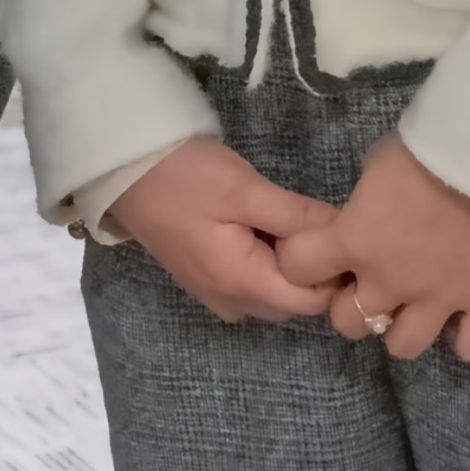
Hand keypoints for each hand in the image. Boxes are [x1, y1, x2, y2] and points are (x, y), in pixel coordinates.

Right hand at [105, 136, 342, 327]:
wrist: (122, 168)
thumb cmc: (184, 175)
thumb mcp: (245, 188)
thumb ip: (298, 216)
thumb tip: (347, 233)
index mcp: (241, 284)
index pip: (313, 301)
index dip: (333, 269)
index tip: (338, 231)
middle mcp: (230, 302)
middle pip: (295, 301)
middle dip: (311, 266)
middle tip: (308, 217)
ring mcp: (215, 294)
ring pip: (275, 292)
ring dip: (288, 263)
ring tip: (283, 218)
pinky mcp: (206, 279)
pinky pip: (253, 283)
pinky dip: (266, 261)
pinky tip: (259, 226)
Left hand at [282, 134, 469, 360]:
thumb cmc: (430, 146)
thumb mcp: (378, 164)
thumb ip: (366, 203)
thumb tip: (367, 215)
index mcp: (353, 240)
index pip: (298, 269)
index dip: (303, 261)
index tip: (320, 253)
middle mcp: (389, 281)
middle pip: (348, 322)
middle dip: (355, 304)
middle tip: (374, 283)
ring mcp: (438, 300)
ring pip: (403, 346)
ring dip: (403, 327)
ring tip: (417, 306)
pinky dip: (466, 338)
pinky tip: (464, 317)